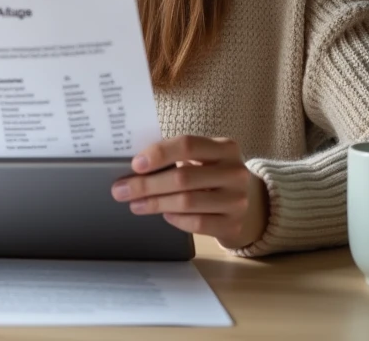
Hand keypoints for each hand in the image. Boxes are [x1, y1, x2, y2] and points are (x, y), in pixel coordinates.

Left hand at [111, 135, 268, 248]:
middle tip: (120, 190)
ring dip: (155, 203)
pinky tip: (164, 215)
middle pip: (183, 177)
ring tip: (135, 204)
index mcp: (225, 148)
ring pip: (187, 202)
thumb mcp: (203, 159)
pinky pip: (197, 223)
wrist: (248, 203)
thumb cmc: (213, 175)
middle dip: (147, 184)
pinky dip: (176, 219)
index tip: (135, 164)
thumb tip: (135, 167)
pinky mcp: (233, 223)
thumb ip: (178, 157)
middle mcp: (235, 172)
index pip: (188, 144)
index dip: (159, 153)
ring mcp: (237, 200)